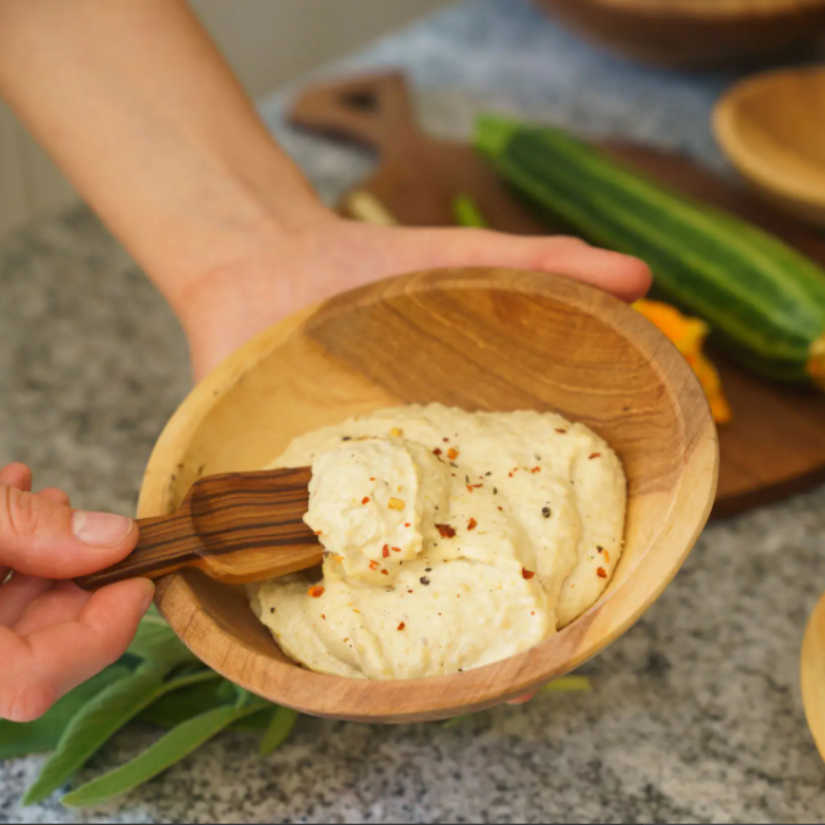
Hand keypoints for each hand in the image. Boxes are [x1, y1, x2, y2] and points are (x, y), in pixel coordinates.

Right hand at [0, 463, 152, 721]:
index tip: (140, 583)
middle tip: (93, 529)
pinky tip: (13, 504)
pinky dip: (7, 559)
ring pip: (5, 624)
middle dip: (75, 579)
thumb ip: (32, 530)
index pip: (36, 683)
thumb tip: (116, 539)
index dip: (102, 632)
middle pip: (31, 648)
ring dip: (41, 560)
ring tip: (48, 503)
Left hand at [178, 214, 649, 707]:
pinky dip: (306, 603)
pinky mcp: (278, 500)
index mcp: (458, 451)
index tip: (572, 621)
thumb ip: (543, 267)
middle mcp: (404, 488)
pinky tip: (325, 641)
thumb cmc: (366, 270)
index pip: (517, 523)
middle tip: (506, 685)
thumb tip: (639, 277)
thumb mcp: (460, 267)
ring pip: (374, 589)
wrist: (264, 262)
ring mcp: (339, 501)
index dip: (550, 574)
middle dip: (480, 631)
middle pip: (451, 573)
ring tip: (427, 685)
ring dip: (398, 639)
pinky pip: (289, 566)